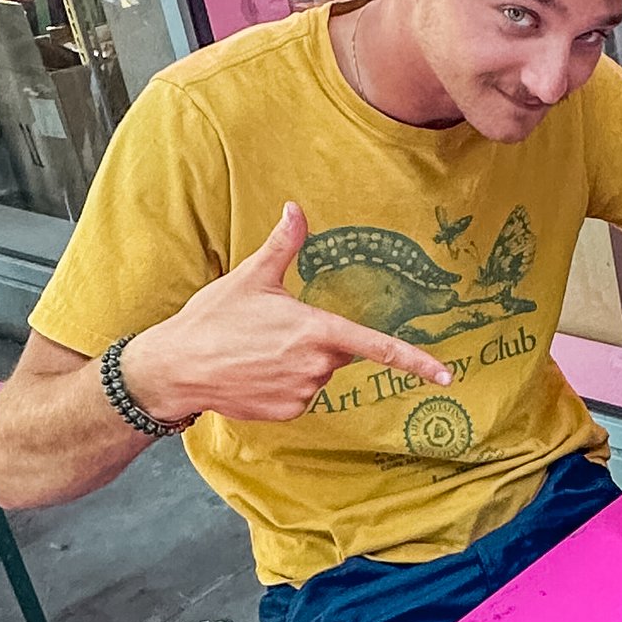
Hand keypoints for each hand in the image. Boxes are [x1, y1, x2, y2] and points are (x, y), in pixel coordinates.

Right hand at [120, 204, 452, 425]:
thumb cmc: (212, 319)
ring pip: (318, 374)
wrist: (175, 367)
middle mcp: (315, 365)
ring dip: (298, 362)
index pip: (377, 346)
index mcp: (315, 330)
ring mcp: (301, 393)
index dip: (416, 361)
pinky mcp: (285, 412)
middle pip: (338, 352)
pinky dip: (283, 383)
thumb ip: (283, 245)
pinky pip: (299, 395)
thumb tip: (295, 209)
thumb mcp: (250, 276)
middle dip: (316, 339)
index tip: (446, 374)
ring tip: (255, 350)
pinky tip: (253, 372)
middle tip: (272, 329)